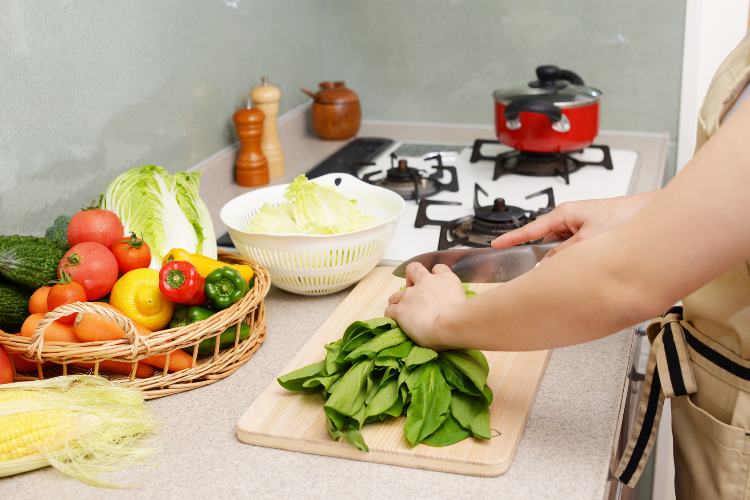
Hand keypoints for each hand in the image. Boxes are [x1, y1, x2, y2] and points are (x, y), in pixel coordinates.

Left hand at [384, 263, 465, 349]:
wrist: (451, 325)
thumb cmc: (463, 318)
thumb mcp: (464, 300)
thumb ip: (454, 297)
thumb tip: (451, 305)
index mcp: (445, 279)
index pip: (438, 268)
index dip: (434, 275)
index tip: (434, 285)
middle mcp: (426, 282)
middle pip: (413, 269)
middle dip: (410, 279)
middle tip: (414, 295)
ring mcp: (410, 295)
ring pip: (396, 294)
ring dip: (398, 302)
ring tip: (404, 313)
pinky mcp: (400, 309)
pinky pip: (389, 310)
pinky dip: (392, 316)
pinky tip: (398, 322)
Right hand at [491, 191, 658, 258]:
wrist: (653, 215)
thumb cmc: (625, 216)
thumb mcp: (589, 239)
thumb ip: (566, 252)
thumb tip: (549, 264)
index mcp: (565, 213)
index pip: (531, 228)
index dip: (512, 238)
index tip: (496, 245)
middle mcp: (572, 219)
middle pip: (548, 243)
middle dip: (549, 257)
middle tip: (549, 270)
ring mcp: (582, 228)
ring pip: (564, 249)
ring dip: (568, 260)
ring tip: (581, 265)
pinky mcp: (593, 235)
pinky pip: (577, 250)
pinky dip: (579, 259)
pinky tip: (589, 266)